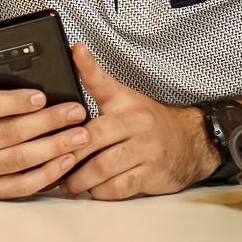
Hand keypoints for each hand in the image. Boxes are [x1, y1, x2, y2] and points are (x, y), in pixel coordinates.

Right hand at [0, 66, 90, 199]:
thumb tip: (22, 56)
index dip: (14, 102)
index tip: (42, 96)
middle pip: (6, 134)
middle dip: (47, 122)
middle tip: (76, 112)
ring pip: (17, 160)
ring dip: (53, 148)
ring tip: (80, 135)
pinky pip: (20, 186)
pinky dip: (47, 174)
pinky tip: (66, 161)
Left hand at [63, 44, 215, 198]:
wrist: (190, 143)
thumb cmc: (147, 121)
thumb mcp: (124, 97)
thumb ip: (96, 81)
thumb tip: (75, 51)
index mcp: (125, 102)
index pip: (103, 81)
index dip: (88, 66)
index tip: (77, 50)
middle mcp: (136, 123)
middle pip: (93, 137)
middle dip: (68, 153)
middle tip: (50, 162)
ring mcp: (145, 149)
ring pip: (103, 167)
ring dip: (80, 179)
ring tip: (67, 183)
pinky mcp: (151, 174)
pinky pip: (119, 187)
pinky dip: (101, 191)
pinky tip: (93, 189)